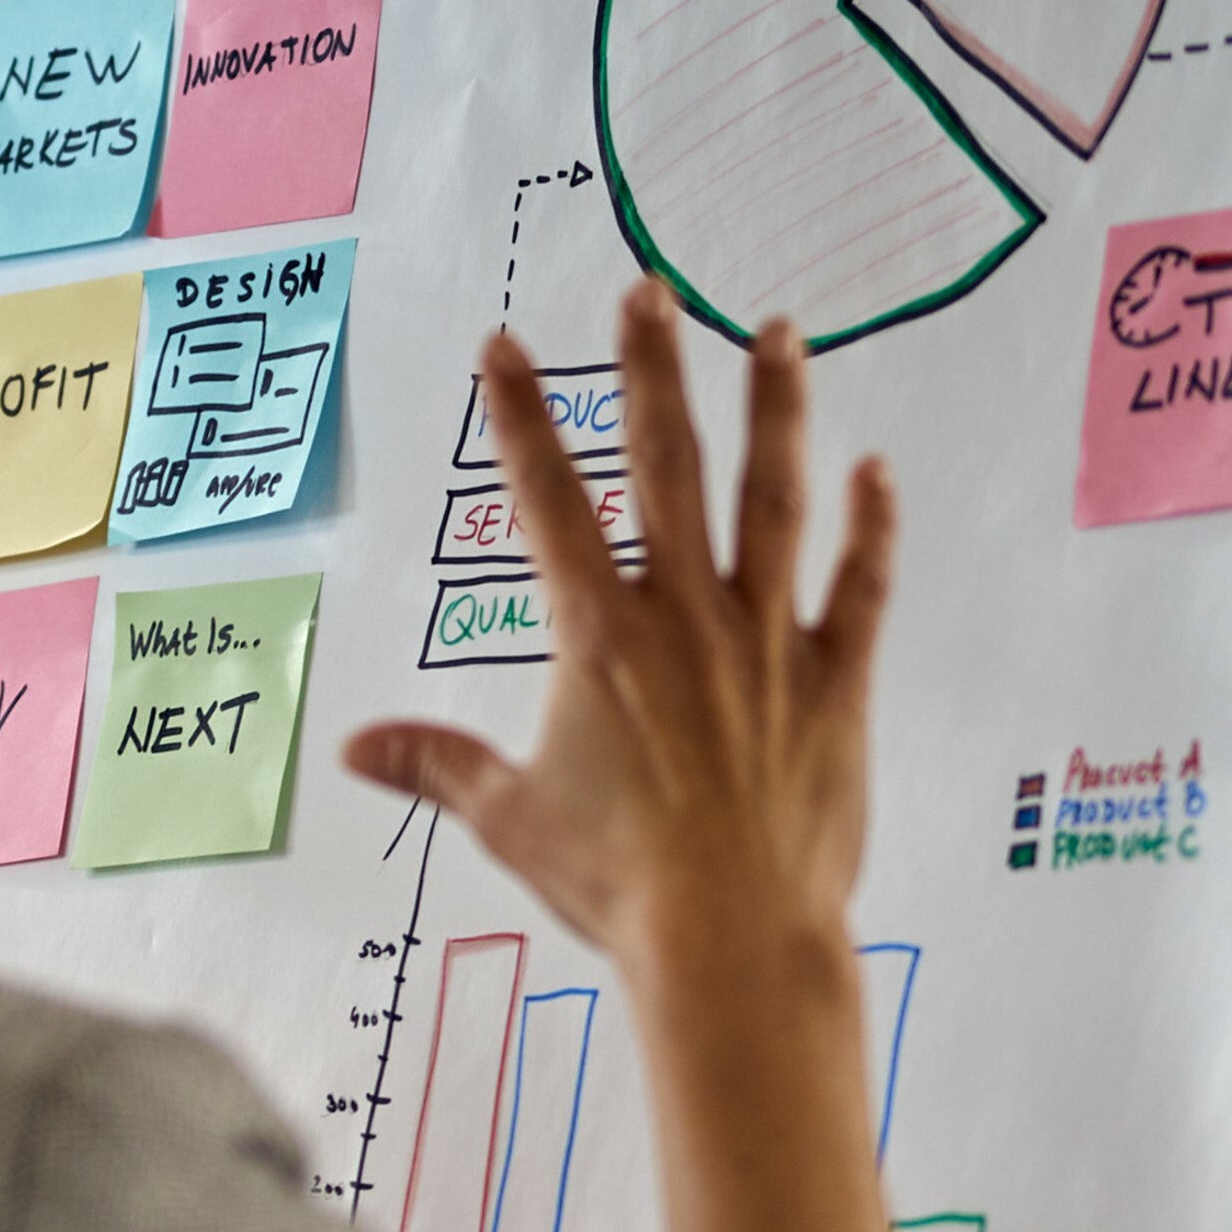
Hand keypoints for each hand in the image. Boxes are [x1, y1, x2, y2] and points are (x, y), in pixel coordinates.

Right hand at [343, 283, 894, 990]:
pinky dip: (871, 527)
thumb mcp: (511, 819)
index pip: (548, 503)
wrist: (733, 940)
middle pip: (668, 468)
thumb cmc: (615, 883)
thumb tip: (355, 749)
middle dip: (652, 372)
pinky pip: (861, 588)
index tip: (505, 343)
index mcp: (597, 637)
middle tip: (648, 291)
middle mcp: (683, 615)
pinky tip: (876, 468)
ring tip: (777, 330)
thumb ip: (438, 767)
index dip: (521, 419)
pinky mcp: (837, 683)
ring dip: (776, 409)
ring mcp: (768, 641)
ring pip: (774, 500)